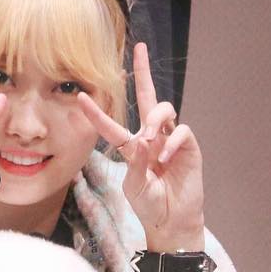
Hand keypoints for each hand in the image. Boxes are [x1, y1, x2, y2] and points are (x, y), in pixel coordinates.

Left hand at [78, 42, 204, 252]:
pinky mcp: (189, 148)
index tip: (81, 96)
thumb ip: (135, 163)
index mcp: (133, 147)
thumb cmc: (150, 205)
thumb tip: (141, 141)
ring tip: (151, 138)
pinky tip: (166, 159)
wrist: (172, 222)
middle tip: (139, 48)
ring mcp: (171, 140)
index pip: (112, 124)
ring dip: (156, 119)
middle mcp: (152, 138)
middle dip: (143, 72)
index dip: (97, 112)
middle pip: (147, 97)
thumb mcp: (134, 186)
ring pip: (164, 109)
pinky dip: (172, 142)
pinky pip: (182, 131)